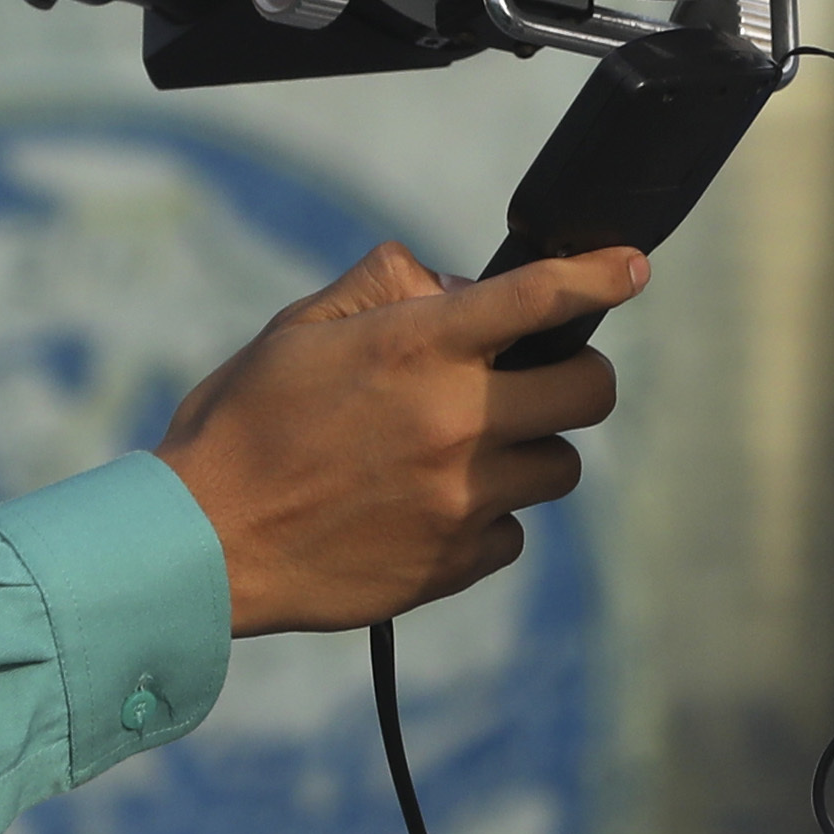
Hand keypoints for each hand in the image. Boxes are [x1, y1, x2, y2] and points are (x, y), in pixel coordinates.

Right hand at [156, 243, 648, 633]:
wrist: (202, 542)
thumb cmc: (244, 421)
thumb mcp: (303, 327)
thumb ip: (387, 289)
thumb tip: (454, 288)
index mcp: (418, 346)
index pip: (542, 298)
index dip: (601, 276)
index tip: (632, 269)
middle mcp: (454, 419)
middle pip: (589, 392)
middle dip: (577, 377)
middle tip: (539, 380)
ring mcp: (459, 498)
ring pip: (559, 467)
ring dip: (529, 452)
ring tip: (465, 451)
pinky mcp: (451, 565)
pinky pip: (512, 533)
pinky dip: (485, 519)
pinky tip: (428, 508)